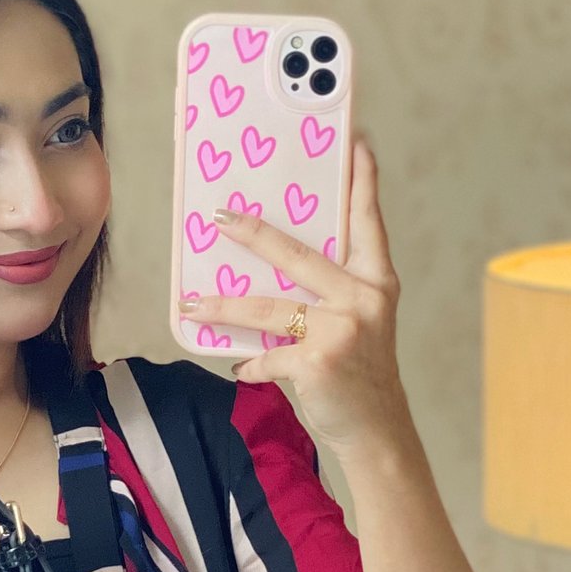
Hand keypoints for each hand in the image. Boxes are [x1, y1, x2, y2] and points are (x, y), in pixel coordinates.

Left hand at [179, 134, 406, 455]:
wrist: (376, 429)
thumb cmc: (361, 371)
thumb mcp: (359, 322)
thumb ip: (330, 292)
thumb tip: (270, 269)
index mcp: (376, 281)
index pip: (367, 222)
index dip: (361, 182)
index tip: (355, 142)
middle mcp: (363, 298)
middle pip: (298, 255)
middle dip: (254, 234)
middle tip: (221, 218)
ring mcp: (342, 328)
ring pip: (268, 308)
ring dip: (224, 306)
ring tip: (193, 303)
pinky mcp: (319, 361)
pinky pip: (268, 356)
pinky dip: (250, 363)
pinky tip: (240, 367)